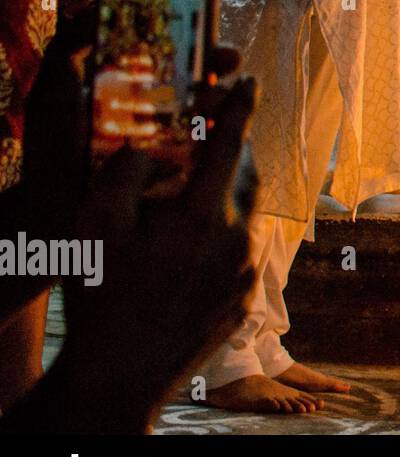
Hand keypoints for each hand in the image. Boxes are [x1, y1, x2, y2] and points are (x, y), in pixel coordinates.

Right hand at [55, 77, 258, 431]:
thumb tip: (147, 146)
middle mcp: (235, 241)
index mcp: (199, 216)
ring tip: (203, 187)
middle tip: (216, 138)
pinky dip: (228, 233)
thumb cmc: (99, 296)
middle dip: (234, 152)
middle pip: (247, 178)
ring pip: (250, 214)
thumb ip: (123, 173)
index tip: (248, 81)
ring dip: (231, 193)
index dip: (237, 108)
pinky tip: (199, 240)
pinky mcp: (247, 298)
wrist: (118, 375)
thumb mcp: (92, 226)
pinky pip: (245, 251)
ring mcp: (246, 273)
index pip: (228, 144)